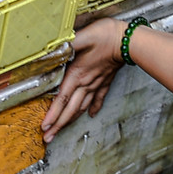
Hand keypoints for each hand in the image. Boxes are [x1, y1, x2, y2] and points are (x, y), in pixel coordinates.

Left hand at [42, 20, 126, 142]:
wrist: (128, 40)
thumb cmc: (105, 35)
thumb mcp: (81, 36)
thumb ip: (65, 45)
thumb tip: (49, 51)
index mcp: (77, 74)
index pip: (61, 99)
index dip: (53, 114)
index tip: (44, 127)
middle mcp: (85, 83)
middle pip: (69, 110)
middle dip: (58, 125)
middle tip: (48, 138)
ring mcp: (96, 84)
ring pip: (81, 108)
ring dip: (70, 121)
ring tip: (62, 130)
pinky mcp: (105, 82)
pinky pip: (98, 99)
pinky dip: (93, 108)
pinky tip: (91, 115)